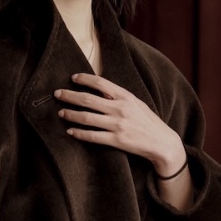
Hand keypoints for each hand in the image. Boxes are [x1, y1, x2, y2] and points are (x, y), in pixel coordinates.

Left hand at [55, 73, 185, 175]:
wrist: (162, 142)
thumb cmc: (148, 122)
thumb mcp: (136, 103)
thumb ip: (119, 97)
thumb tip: (99, 90)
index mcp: (125, 96)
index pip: (100, 83)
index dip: (84, 79)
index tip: (72, 78)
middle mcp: (120, 109)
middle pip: (88, 99)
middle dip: (70, 96)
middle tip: (57, 94)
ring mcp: (118, 125)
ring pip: (87, 118)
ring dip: (71, 114)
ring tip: (60, 113)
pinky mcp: (116, 140)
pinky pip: (93, 136)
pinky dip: (79, 133)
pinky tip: (71, 131)